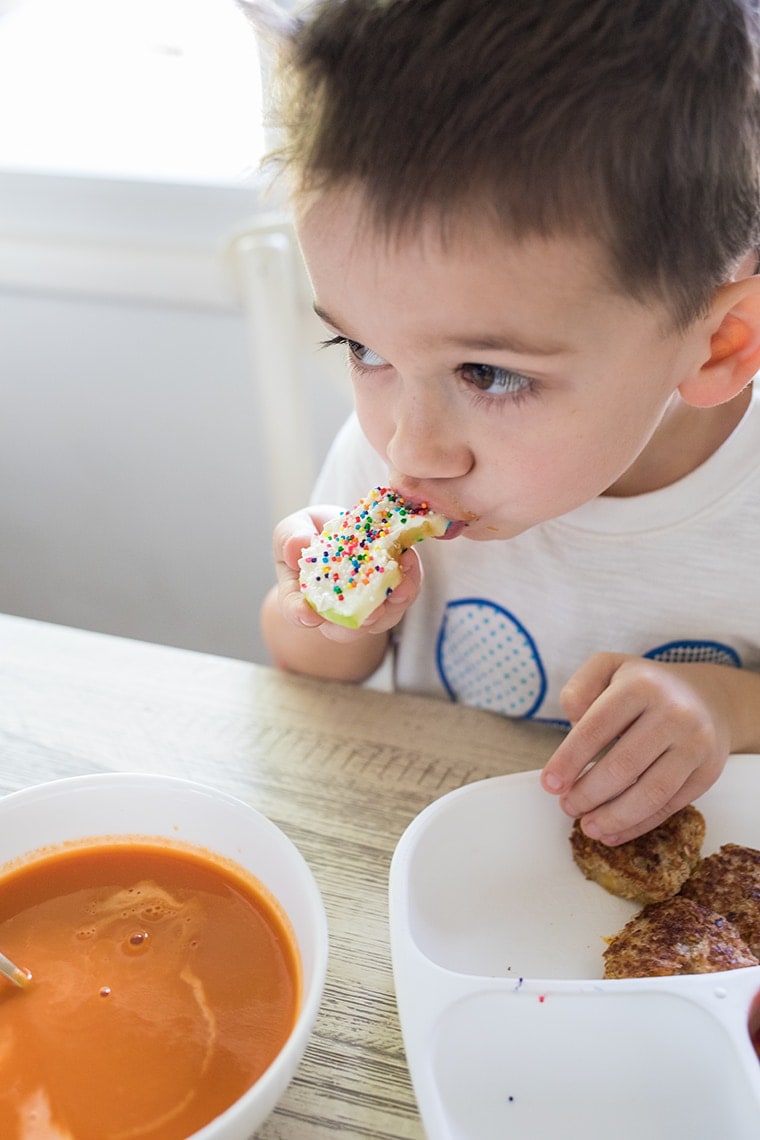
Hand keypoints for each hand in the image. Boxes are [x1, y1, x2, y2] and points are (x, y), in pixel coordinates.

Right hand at [272, 505, 423, 642]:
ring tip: (399, 586)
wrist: (345, 529)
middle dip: (357, 623)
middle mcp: (334, 610)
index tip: (308, 615)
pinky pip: (402, 598)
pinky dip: (409, 583)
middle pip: (342, 629)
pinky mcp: (391, 595)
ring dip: (392, 605)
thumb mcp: (294, 528)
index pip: (297, 610)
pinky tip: (408, 561)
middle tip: (369, 614)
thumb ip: (290, 538)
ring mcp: (365, 607)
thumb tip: (298, 546)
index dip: (300, 614)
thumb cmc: (312, 532)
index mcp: (301, 595)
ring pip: (379, 620)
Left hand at [540, 653, 733, 844]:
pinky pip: (670, 805)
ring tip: (587, 826)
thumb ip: (580, 689)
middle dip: (588, 793)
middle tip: (567, 807)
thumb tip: (572, 721)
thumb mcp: (607, 668)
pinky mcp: (707, 771)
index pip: (596, 728)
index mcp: (641, 686)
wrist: (706, 697)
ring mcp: (695, 744)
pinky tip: (613, 832)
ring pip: (650, 793)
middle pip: (623, 766)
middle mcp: (674, 714)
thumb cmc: (644, 686)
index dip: (569, 760)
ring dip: (613, 817)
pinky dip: (638, 825)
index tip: (549, 784)